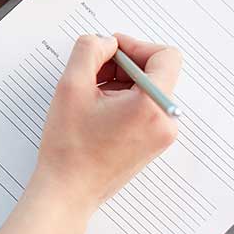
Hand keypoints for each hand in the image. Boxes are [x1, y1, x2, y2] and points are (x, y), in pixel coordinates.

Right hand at [32, 33, 181, 215]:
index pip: (165, 56)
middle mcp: (165, 122)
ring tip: (92, 94)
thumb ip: (89, 50)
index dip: (136, 46)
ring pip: (149, 88)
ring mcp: (161, 135)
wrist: (68, 190)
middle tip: (94, 72)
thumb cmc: (69, 148)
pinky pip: (145, 107)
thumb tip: (105, 42)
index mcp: (151, 107)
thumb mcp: (71, 86)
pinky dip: (124, 99)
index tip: (111, 51)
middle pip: (156, 71)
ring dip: (121, 81)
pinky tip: (98, 108)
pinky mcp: (153, 143)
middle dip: (124, 64)